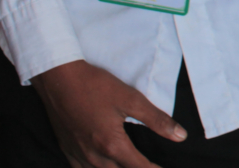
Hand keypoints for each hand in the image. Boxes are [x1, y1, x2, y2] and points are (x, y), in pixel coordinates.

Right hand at [32, 60, 185, 167]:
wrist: (58, 79)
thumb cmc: (96, 86)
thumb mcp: (131, 99)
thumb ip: (157, 120)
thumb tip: (180, 136)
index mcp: (111, 145)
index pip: (139, 167)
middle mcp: (93, 156)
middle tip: (150, 166)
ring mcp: (76, 154)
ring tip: (129, 166)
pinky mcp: (66, 149)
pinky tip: (102, 165)